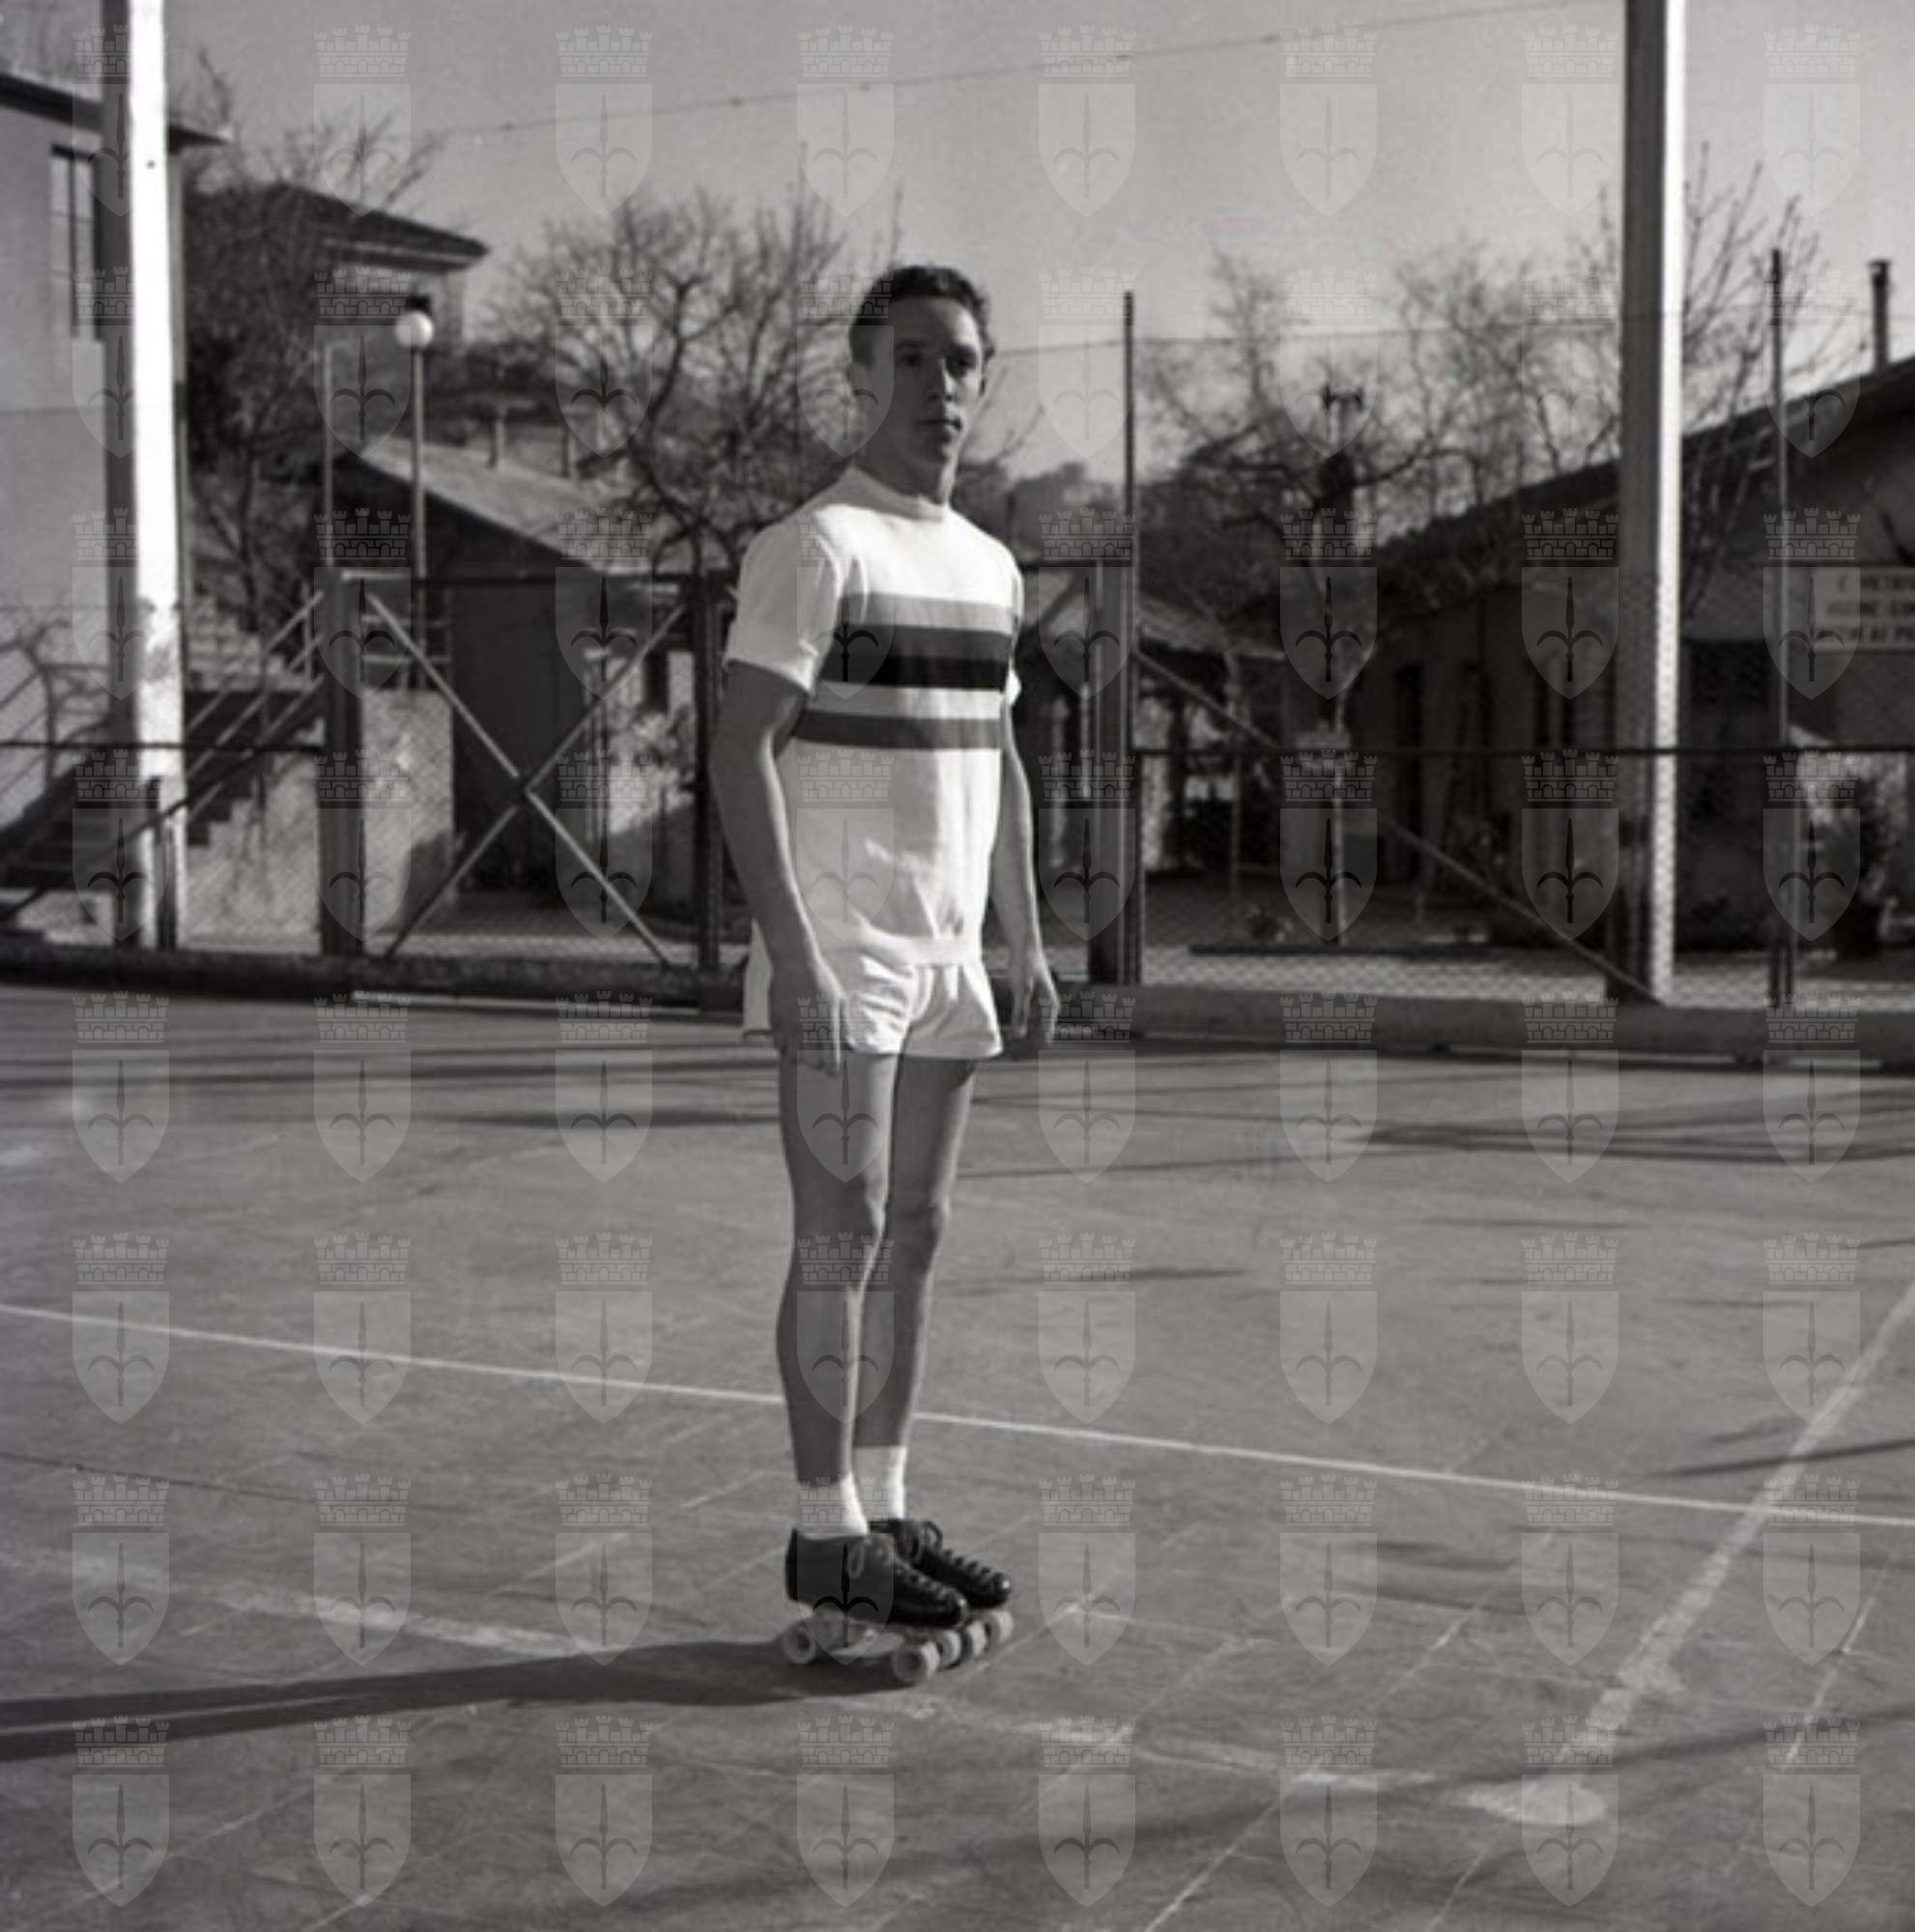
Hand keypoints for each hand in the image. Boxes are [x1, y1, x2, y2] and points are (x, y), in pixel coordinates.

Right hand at [769, 952, 848, 1073]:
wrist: (795, 962)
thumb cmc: (821, 979)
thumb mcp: (840, 999)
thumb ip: (844, 1025)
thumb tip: (849, 1045)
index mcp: (827, 1022)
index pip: (830, 1056)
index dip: (832, 1068)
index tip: (832, 1072)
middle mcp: (808, 1027)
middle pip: (810, 1061)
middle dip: (814, 1064)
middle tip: (816, 1061)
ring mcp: (790, 1025)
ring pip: (791, 1056)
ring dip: (797, 1058)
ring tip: (801, 1052)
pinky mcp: (775, 1020)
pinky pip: (777, 1044)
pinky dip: (783, 1047)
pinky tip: (789, 1041)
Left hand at [1005, 941, 1059, 1055]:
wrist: (1025, 945)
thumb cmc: (1024, 966)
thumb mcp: (1021, 991)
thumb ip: (1020, 1013)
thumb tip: (1018, 1035)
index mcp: (1051, 1006)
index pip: (1045, 1036)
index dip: (1034, 1050)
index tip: (1023, 1062)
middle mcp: (1050, 1006)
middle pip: (1041, 1033)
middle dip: (1030, 1047)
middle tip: (1017, 1061)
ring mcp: (1042, 1002)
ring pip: (1036, 1027)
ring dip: (1026, 1038)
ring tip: (1015, 1051)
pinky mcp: (1034, 997)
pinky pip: (1030, 1018)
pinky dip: (1022, 1026)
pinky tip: (1014, 1031)